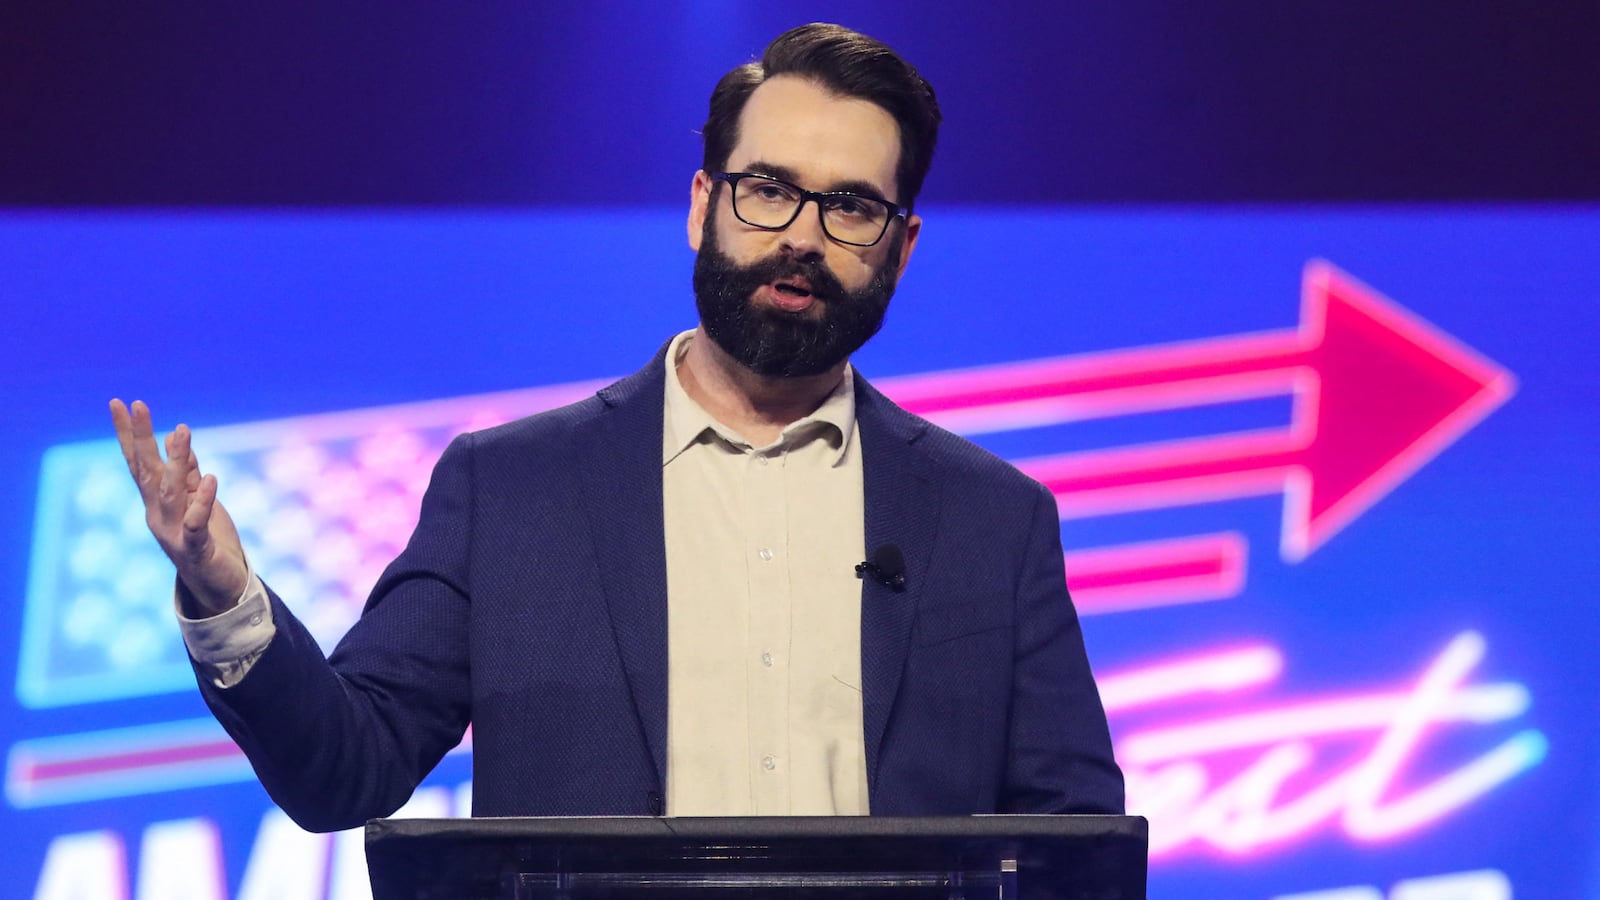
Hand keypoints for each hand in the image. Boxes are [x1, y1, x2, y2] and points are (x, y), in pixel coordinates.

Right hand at [110, 399, 249, 615]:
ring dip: (176, 461)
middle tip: (137, 405)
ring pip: (171, 492)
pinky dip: (202, 501)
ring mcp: (174, 531)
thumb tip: (176, 437)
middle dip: (140, 438)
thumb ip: (188, 473)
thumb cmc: (208, 541)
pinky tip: (211, 479)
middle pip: (147, 471)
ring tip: (181, 430)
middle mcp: (158, 514)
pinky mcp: (196, 548)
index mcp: (158, 501)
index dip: (129, 433)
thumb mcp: (197, 500)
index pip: (140, 461)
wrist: (219, 587)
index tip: (120, 402)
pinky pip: (197, 522)